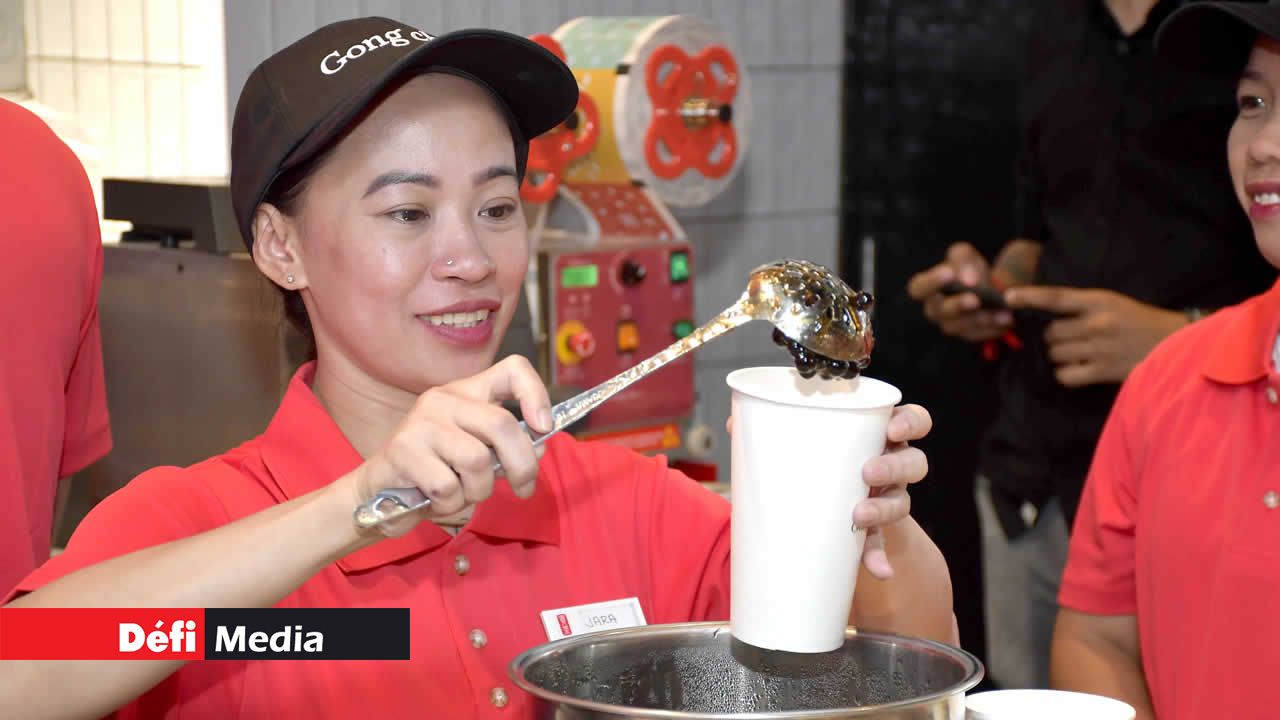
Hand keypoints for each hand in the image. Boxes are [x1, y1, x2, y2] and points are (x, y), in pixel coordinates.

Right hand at [341, 355, 554, 536]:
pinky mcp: (403, 449)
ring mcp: (422, 421)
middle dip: (523, 466)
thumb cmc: (435, 471)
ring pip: (477, 462)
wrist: (378, 491)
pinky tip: (437, 500)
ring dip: (478, 491)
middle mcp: (444, 398)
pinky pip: (448, 487)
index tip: (544, 427)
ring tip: (462, 494)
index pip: (512, 370)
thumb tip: (537, 450)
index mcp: (467, 393)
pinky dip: (451, 505)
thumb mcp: (476, 454)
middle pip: (502, 426)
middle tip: (524, 489)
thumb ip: (506, 448)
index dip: (537, 395)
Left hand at [724, 402, 931, 579]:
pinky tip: (879, 570)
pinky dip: (878, 558)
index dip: (910, 423)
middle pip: (913, 461)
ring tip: (859, 515)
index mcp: (878, 437)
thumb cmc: (817, 465)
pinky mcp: (877, 531)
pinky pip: (882, 546)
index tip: (892, 428)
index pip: (912, 422)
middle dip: (894, 465)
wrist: (824, 508)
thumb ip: (773, 434)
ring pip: (903, 501)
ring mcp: (888, 498)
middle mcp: (892, 466)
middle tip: (867, 471)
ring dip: (885, 508)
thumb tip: (732, 420)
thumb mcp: (803, 447)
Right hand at [907, 242, 1012, 341]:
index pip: (918, 288)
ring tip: (1001, 312)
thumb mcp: (965, 256)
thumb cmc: (968, 269)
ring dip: (981, 319)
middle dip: (957, 305)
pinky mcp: (968, 335)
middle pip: (939, 311)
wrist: (989, 287)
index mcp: (926, 288)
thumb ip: (962, 260)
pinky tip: (1006, 318)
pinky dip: (993, 327)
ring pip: (960, 326)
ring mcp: (950, 325)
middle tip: (975, 299)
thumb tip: (968, 280)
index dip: (931, 282)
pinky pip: (978, 334)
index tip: (949, 273)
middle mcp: (934, 309)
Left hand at [1004, 286, 1188, 386]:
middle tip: (1072, 339)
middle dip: (1055, 338)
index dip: (1030, 296)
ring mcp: (1101, 348)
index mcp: (1100, 301)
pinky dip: (1065, 374)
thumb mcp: (1112, 303)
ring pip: (1056, 354)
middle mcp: (1098, 323)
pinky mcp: (1104, 371)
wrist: (1175, 343)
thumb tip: (1045, 314)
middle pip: (1051, 332)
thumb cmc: (1138, 322)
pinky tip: (1078, 369)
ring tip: (1079, 353)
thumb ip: (1081, 307)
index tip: (1008, 297)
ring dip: (1060, 356)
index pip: (1057, 297)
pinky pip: (1065, 375)